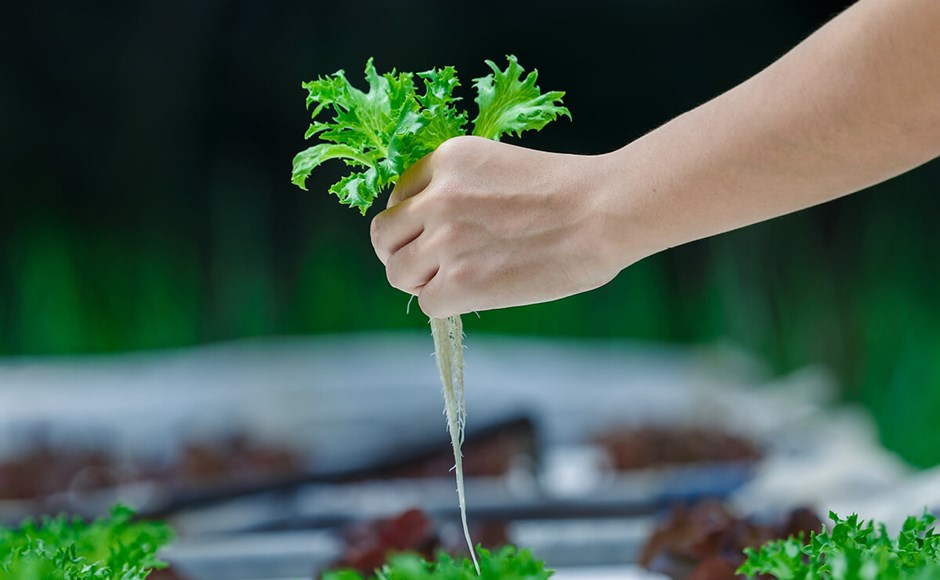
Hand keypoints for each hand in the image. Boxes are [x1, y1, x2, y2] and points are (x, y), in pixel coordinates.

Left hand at [370, 136, 627, 317]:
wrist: (604, 213)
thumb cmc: (569, 192)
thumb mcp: (499, 167)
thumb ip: (460, 189)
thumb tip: (437, 225)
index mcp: (446, 160)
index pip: (399, 197)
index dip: (412, 222)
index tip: (432, 235)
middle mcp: (436, 197)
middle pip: (385, 235)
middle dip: (403, 252)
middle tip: (431, 265)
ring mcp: (444, 240)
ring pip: (397, 272)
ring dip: (420, 281)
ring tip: (454, 282)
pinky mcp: (460, 282)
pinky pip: (427, 302)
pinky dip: (446, 304)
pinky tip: (475, 295)